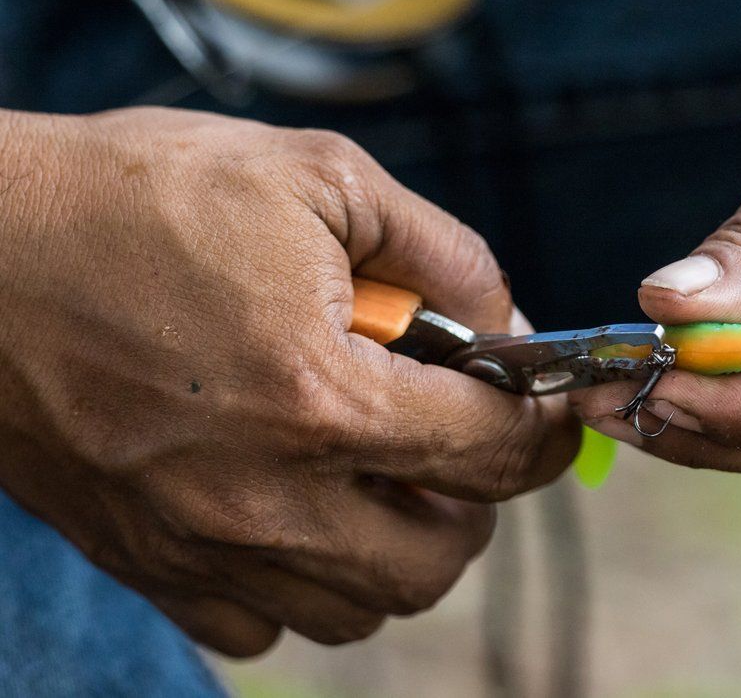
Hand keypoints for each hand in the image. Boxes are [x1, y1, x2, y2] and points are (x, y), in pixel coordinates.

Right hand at [0, 107, 576, 655]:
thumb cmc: (132, 200)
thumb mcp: (315, 179)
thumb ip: (440, 252)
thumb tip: (507, 320)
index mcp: (319, 398)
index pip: (491, 453)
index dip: (541, 429)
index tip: (542, 408)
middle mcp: (263, 499)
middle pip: (438, 561)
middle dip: (473, 500)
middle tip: (451, 438)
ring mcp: (198, 546)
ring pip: (358, 609)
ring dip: (393, 544)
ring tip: (371, 470)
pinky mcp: (145, 564)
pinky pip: (260, 627)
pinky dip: (300, 582)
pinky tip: (289, 506)